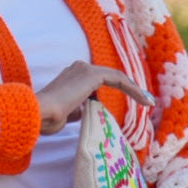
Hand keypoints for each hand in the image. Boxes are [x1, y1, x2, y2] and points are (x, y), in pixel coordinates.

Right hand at [34, 60, 154, 135]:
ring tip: (147, 101)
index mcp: (70, 76)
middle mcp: (78, 68)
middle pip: (110, 77)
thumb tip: (83, 111)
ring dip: (133, 89)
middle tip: (143, 100)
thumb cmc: (46, 119)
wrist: (40, 113)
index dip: (116, 90)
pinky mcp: (92, 74)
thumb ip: (76, 110)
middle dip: (128, 88)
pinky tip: (144, 100)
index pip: (97, 81)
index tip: (128, 103)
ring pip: (116, 77)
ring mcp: (85, 69)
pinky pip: (119, 79)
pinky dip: (133, 89)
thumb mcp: (65, 116)